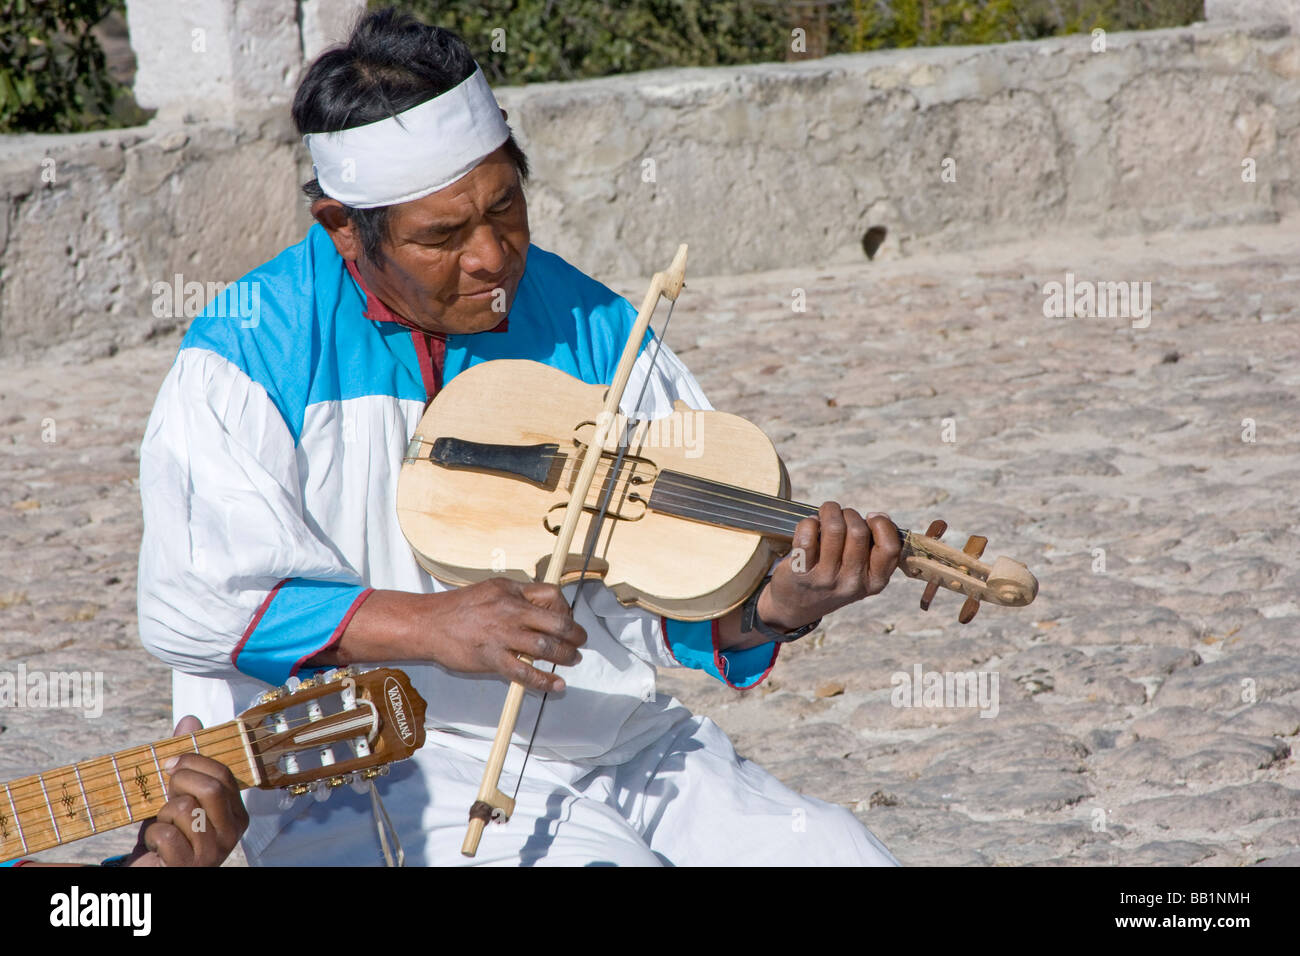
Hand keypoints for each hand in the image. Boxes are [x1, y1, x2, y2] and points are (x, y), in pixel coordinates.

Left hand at [126, 716, 248, 866]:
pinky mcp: (190, 865)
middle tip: (165, 791)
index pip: (223, 774)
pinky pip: (166, 835)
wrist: (154, 872)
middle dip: (180, 782)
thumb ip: (186, 762)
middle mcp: (231, 831)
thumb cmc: (169, 834)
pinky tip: (157, 845)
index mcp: (235, 812)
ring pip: (185, 809)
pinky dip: (152, 836)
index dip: (193, 761)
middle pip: (211, 788)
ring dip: (162, 815)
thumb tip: (190, 719)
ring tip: (163, 826)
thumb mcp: (177, 795)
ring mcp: (213, 851)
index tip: (170, 764)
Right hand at [421, 579, 586, 692]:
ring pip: (546, 647)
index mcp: (511, 591)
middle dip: (575, 634)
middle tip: (580, 641)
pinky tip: (556, 685)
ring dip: (565, 656)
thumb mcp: (492, 589)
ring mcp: (502, 636)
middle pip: (556, 622)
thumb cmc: (458, 608)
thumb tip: (542, 608)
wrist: (428, 624)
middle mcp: (510, 611)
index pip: (552, 594)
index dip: (565, 608)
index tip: (566, 618)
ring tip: (572, 660)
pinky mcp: (492, 659)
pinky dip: (545, 681)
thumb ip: (517, 596)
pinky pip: (525, 673)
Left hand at [758, 503, 900, 630]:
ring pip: (834, 529)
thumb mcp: (862, 572)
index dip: (882, 525)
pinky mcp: (801, 572)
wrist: (798, 606)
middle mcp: (852, 582)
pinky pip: (807, 536)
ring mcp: (826, 578)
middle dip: (849, 514)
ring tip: (826, 514)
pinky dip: (808, 523)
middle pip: (859, 532)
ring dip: (830, 512)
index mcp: (874, 582)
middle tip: (841, 516)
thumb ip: (875, 546)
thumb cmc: (834, 579)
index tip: (870, 519)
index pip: (890, 548)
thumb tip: (880, 516)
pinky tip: (811, 526)